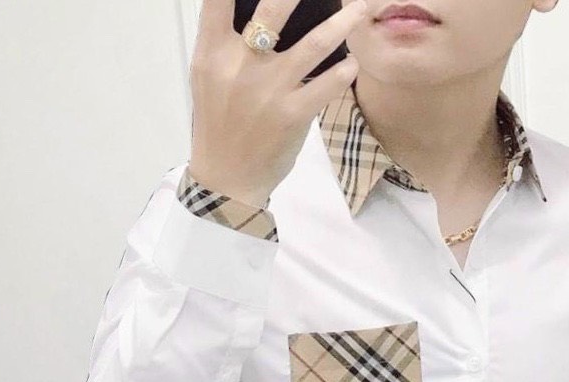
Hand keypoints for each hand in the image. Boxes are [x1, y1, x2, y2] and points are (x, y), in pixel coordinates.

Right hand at [188, 0, 368, 205]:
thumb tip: (258, 10)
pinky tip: (351, 64)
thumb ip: (225, 43)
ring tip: (359, 9)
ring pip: (313, 44)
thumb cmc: (220, 125)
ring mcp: (268, 90)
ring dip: (342, 23)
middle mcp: (239, 65)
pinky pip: (326, 86)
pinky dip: (343, 71)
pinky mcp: (292, 115)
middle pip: (273, 8)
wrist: (227, 178)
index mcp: (212, 52)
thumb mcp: (209, 78)